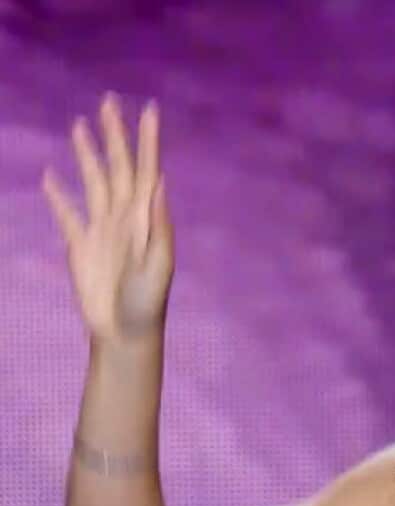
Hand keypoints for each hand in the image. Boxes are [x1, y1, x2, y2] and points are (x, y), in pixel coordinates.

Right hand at [42, 93, 172, 346]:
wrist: (126, 330)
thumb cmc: (149, 301)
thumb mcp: (159, 262)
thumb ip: (158, 223)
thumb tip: (159, 181)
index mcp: (146, 217)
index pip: (147, 169)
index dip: (148, 141)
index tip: (150, 111)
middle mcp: (124, 216)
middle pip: (118, 166)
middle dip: (114, 135)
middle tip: (109, 102)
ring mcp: (101, 228)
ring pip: (93, 181)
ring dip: (87, 154)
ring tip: (80, 126)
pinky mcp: (80, 245)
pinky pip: (67, 214)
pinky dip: (58, 196)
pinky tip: (50, 177)